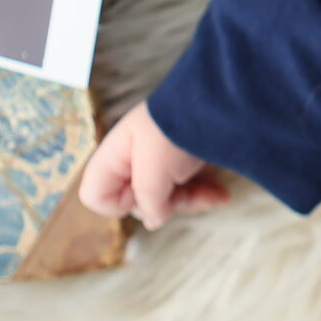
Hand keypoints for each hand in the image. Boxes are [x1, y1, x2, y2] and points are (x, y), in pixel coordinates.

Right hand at [79, 101, 231, 229]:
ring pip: (167, 198)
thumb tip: (154, 220)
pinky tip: (222, 195)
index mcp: (116, 154)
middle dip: (165, 204)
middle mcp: (135, 156)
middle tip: (183, 190)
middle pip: (138, 202)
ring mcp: (162, 158)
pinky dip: (204, 192)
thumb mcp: (156, 171)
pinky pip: (189, 187)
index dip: (117, 205)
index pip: (95, 195)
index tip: (143, 195)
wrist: (225, 100)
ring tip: (217, 195)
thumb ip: (148, 202)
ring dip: (190, 200)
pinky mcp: (188, 159)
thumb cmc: (179, 132)